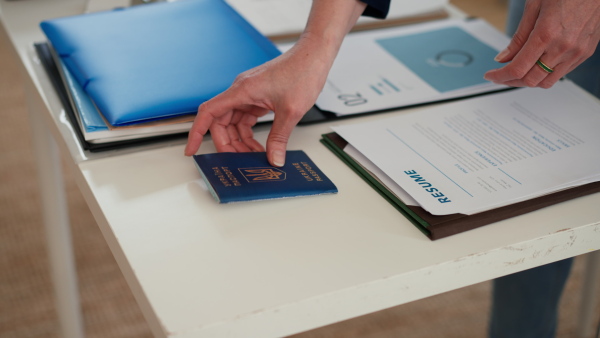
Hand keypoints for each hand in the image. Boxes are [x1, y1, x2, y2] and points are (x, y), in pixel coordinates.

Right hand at [184, 0, 366, 165]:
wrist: (314, 56)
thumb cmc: (302, 71)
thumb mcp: (291, 111)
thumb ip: (279, 138)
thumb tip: (273, 158)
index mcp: (241, 90)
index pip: (208, 112)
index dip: (196, 133)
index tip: (191, 149)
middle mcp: (241, 91)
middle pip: (221, 122)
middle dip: (227, 144)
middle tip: (237, 161)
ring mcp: (249, 94)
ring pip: (234, 123)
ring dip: (240, 141)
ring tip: (253, 157)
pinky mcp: (258, 96)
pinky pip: (246, 119)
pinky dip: (250, 134)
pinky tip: (259, 146)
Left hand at [484, 0, 599, 87]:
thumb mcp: (534, 6)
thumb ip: (518, 37)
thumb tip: (503, 58)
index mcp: (546, 34)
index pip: (517, 68)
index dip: (500, 76)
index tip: (491, 75)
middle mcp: (563, 47)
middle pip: (530, 80)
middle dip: (510, 81)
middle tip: (501, 75)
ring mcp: (576, 52)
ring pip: (546, 82)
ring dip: (528, 81)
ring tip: (518, 72)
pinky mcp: (585, 53)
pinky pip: (561, 74)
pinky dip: (545, 74)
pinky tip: (538, 65)